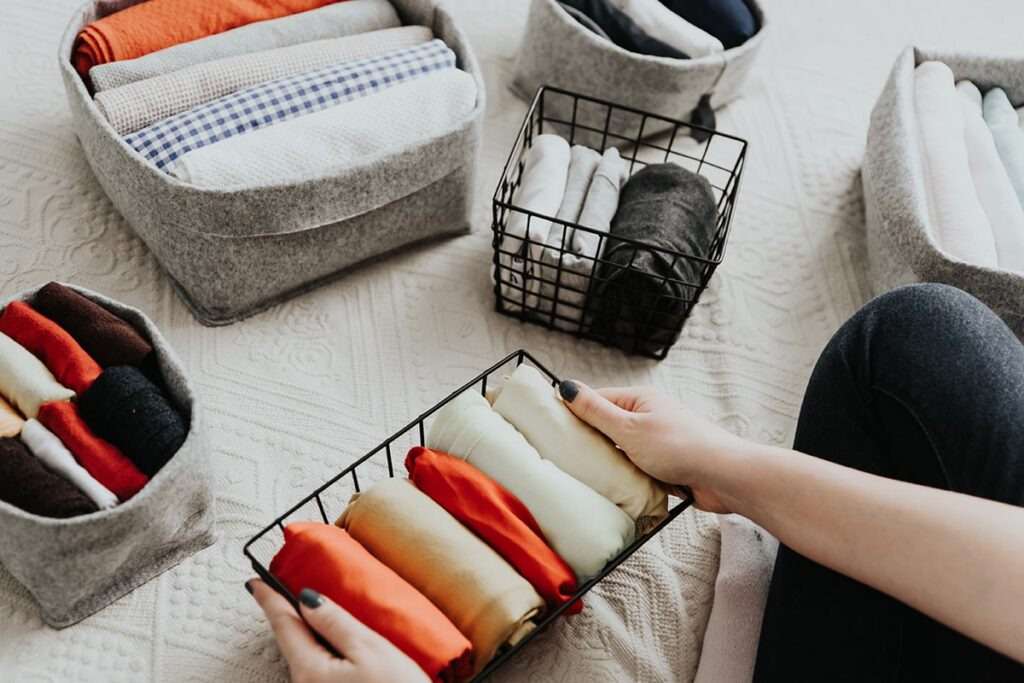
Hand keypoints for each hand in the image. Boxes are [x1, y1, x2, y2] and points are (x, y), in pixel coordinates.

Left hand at [247, 579, 427, 682]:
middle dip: (289, 614)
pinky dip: (321, 648)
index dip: (269, 599)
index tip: (255, 582)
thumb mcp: (370, 649)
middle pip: (293, 641)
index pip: (284, 624)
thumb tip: (307, 599)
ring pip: (306, 655)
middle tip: (282, 588)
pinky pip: (318, 668)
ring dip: (308, 632)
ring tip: (312, 610)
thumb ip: (336, 622)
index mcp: (309, 670)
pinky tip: (334, 641)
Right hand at [558, 380, 749, 513]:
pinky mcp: (663, 466)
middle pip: (606, 427)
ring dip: (607, 463)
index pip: (596, 400)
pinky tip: (612, 488)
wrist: (723, 476)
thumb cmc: (680, 446)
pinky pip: (634, 470)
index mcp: (640, 399)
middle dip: (589, 442)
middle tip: (564, 455)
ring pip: (619, 451)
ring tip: (586, 474)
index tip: (550, 428)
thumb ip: (596, 411)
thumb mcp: (629, 428)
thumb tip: (567, 386)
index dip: (574, 413)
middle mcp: (647, 417)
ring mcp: (655, 443)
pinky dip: (624, 478)